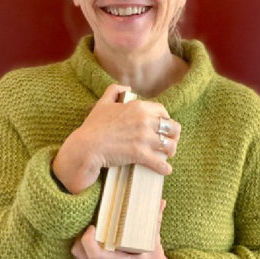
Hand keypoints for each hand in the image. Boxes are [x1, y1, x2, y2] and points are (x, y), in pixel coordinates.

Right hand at [53, 84, 180, 193]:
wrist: (86, 146)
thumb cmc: (93, 126)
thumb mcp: (103, 103)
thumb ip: (114, 90)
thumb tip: (126, 88)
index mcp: (139, 107)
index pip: (163, 112)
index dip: (166, 120)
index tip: (164, 127)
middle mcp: (145, 121)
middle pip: (172, 128)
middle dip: (174, 136)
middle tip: (169, 142)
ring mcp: (143, 138)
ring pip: (169, 145)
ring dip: (171, 151)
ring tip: (167, 156)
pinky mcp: (140, 154)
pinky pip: (160, 162)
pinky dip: (165, 168)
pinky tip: (166, 170)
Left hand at [71, 200, 184, 258]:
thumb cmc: (152, 258)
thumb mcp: (155, 240)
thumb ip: (156, 220)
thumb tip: (161, 202)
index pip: (94, 253)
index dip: (88, 238)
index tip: (93, 225)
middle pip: (80, 251)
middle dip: (81, 235)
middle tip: (91, 221)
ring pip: (77, 253)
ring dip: (80, 239)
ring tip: (90, 225)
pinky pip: (81, 254)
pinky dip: (82, 243)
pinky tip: (92, 232)